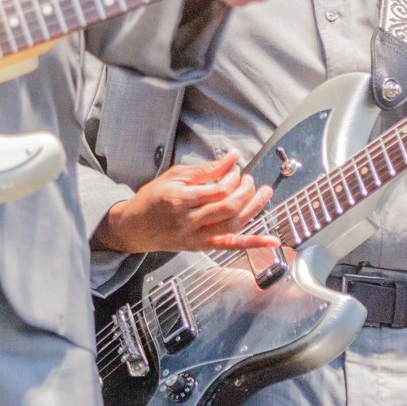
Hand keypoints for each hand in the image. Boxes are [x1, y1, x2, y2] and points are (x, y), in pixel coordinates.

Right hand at [93, 153, 278, 252]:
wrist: (134, 227)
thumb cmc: (152, 199)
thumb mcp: (174, 176)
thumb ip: (205, 169)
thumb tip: (232, 158)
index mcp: (179, 199)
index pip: (217, 189)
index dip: (232, 178)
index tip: (236, 169)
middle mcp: (188, 221)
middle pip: (228, 207)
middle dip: (245, 191)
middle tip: (249, 179)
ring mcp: (195, 237)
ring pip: (233, 224)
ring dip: (254, 208)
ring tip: (265, 193)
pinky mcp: (201, 247)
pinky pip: (231, 245)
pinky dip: (254, 243)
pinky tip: (272, 241)